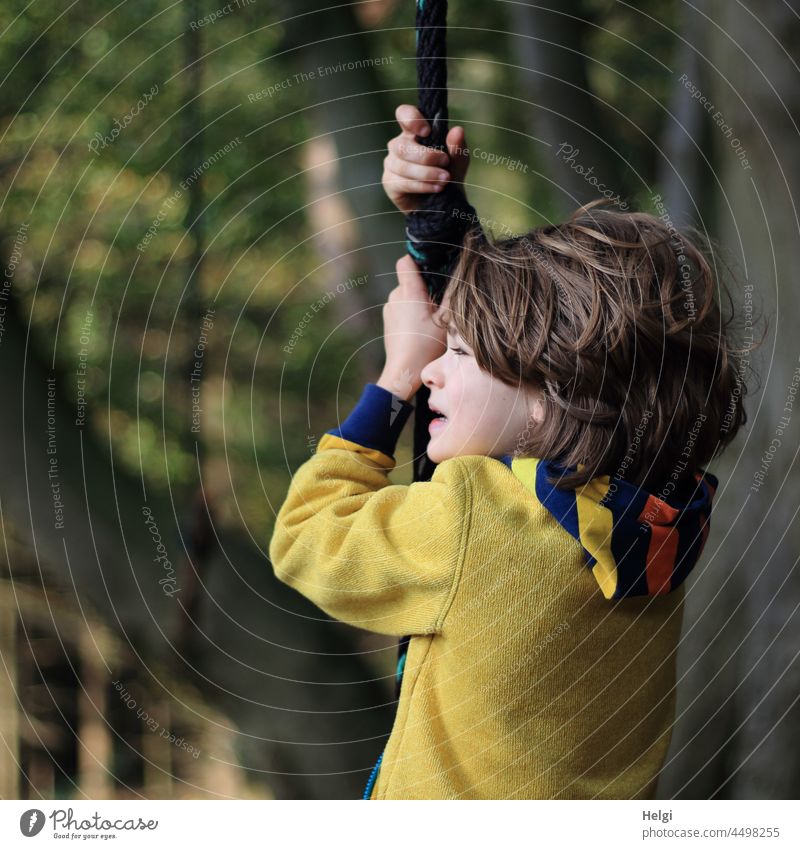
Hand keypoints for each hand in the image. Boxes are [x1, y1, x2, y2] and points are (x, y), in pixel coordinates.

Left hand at [377, 255, 446, 399]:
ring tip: (430, 321)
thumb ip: (451, 295)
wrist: (404, 371)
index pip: (406, 262)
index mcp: (409, 292)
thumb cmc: (426, 346)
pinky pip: (401, 308)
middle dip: (424, 288)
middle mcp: (395, 297)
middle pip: (409, 280)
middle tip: (438, 306)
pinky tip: (420, 329)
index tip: (431, 268)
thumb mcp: (446, 320)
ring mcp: (389, 309)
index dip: (418, 261)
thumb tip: (459, 277)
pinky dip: (411, 313)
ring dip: (418, 302)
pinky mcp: (388, 321)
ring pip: (406, 296)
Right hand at [382, 103, 470, 214]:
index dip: (412, 119)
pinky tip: (436, 188)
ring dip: (427, 173)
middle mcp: (399, 145)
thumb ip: (457, 147)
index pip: (404, 114)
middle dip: (426, 156)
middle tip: (445, 163)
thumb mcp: (458, 161)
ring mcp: (392, 164)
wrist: (443, 203)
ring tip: (445, 180)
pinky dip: (422, 185)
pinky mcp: (390, 182)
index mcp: (413, 132)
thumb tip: (457, 130)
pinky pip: (403, 182)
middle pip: (402, 145)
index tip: (427, 131)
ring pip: (402, 165)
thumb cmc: (447, 174)